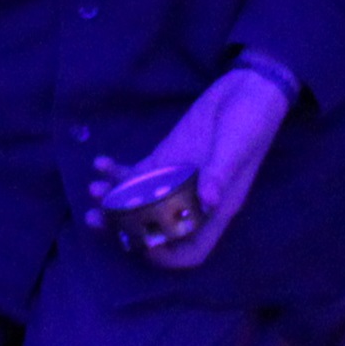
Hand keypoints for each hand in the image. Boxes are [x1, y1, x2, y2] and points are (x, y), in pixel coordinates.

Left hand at [85, 64, 293, 270]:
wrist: (249, 88)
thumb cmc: (251, 122)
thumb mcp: (237, 147)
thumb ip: (221, 173)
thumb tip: (207, 202)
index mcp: (216, 209)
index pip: (191, 250)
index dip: (166, 256)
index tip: (140, 245)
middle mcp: (193, 201)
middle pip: (156, 230)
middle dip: (124, 228)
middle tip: (96, 218)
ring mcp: (177, 180)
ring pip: (141, 203)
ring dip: (115, 200)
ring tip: (93, 188)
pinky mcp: (166, 158)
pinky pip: (138, 175)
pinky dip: (118, 173)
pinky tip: (101, 163)